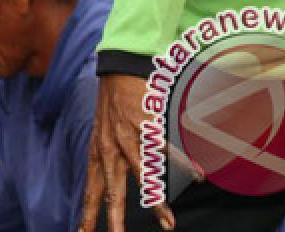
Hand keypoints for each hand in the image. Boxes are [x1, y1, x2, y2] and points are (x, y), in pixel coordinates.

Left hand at [79, 74, 175, 231]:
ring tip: (168, 224)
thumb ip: (106, 162)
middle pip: (112, 190)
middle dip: (116, 218)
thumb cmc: (111, 106)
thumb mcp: (101, 136)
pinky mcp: (145, 124)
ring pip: (142, 175)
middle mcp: (109, 149)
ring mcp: (127, 137)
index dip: (87, 214)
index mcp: (98, 154)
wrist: (116, 68)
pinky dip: (183, 163)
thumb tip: (106, 187)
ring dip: (157, 201)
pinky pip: (166, 148)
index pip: (92, 191)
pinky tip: (197, 175)